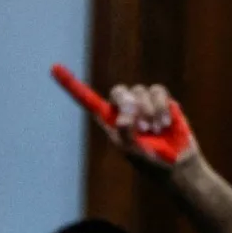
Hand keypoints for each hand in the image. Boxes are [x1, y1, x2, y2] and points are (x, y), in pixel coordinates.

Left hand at [51, 64, 196, 167]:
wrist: (177, 164)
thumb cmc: (150, 161)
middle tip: (141, 126)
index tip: (54, 68)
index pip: (88, 100)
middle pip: (119, 91)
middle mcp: (125, 110)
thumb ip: (123, 131)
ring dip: (149, 111)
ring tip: (156, 130)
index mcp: (111, 120)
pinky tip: (165, 123)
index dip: (71, 85)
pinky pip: (158, 91)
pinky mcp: (163, 102)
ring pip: (140, 91)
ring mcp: (145, 104)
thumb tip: (126, 114)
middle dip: (129, 104)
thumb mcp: (130, 150)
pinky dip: (161, 107)